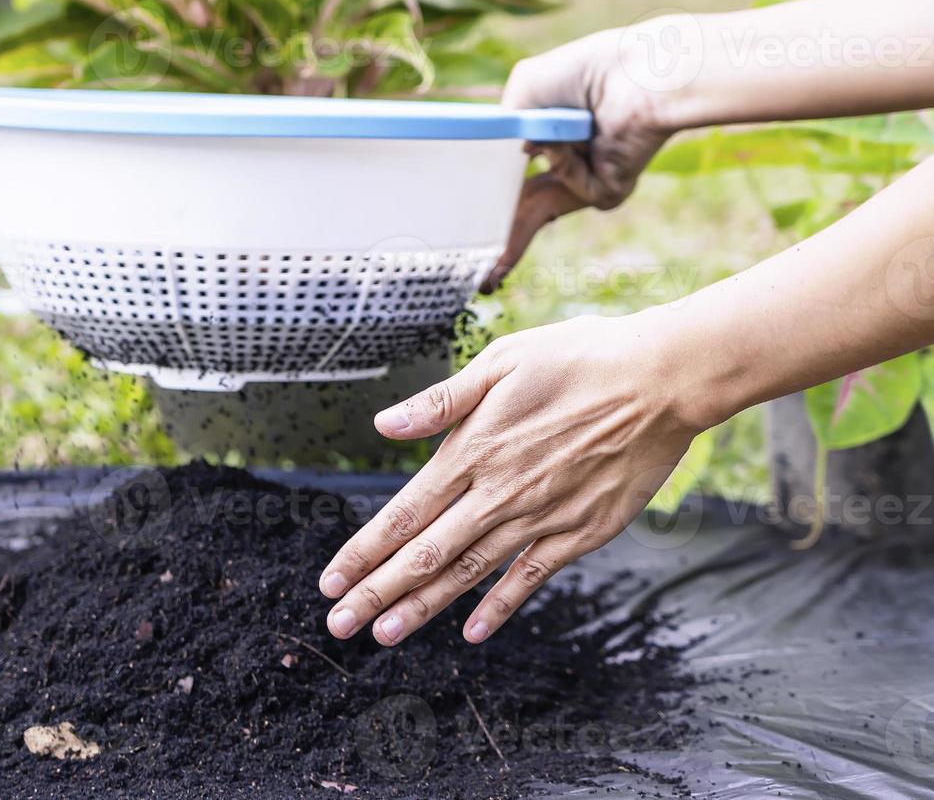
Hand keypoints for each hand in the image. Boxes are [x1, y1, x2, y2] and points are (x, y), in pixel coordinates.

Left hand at [317, 312, 710, 645]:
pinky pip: (531, 578)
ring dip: (423, 607)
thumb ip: (441, 402)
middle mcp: (499, 492)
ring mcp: (541, 517)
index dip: (363, 551)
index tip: (331, 580)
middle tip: (340, 623)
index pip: (404, 514)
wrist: (662, 379)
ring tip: (384, 635)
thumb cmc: (579, 358)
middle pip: (426, 554)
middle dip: (377, 593)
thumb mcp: (501, 361)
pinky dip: (499, 607)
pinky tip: (472, 632)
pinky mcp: (582, 532)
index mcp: (473, 450)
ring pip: (470, 573)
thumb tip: (383, 425)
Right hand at [485, 26, 680, 292]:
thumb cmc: (582, 74)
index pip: (512, 181)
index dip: (490, 203)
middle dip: (500, 245)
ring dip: (512, 245)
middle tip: (479, 280)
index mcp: (546, 143)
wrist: (632, 75)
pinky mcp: (607, 193)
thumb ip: (503, 128)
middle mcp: (567, 166)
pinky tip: (577, 138)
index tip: (467, 228)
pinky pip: (569, 186)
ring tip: (486, 278)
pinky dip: (564, 159)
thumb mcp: (524, 93)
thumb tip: (514, 159)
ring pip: (539, 216)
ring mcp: (586, 182)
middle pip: (525, 213)